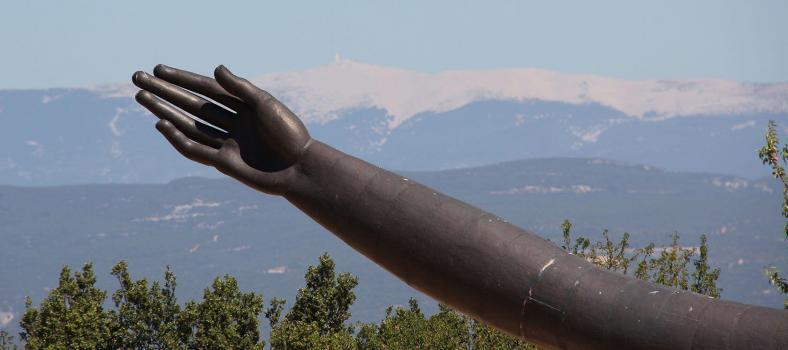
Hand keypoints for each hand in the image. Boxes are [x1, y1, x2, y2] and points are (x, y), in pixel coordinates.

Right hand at [132, 65, 311, 194]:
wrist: (300, 170)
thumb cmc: (289, 134)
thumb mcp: (265, 106)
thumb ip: (240, 88)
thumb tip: (215, 68)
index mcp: (245, 106)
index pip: (207, 88)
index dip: (182, 79)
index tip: (158, 70)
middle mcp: (233, 123)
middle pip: (192, 105)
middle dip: (165, 93)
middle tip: (138, 80)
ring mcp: (227, 143)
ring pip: (189, 125)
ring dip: (165, 111)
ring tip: (142, 97)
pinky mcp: (224, 163)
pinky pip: (195, 149)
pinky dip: (177, 137)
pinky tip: (161, 124)